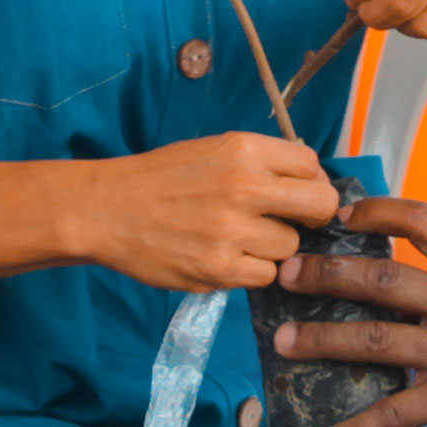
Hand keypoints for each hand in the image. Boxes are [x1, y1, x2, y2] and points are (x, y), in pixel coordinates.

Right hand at [91, 132, 339, 291]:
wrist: (107, 210)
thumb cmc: (163, 179)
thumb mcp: (214, 150)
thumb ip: (262, 163)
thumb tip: (313, 182)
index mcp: (243, 150)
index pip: (312, 166)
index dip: (311, 182)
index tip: (298, 193)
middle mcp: (243, 187)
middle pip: (319, 206)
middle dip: (314, 216)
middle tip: (294, 222)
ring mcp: (231, 232)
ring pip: (290, 246)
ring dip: (273, 247)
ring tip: (239, 238)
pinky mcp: (218, 270)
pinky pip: (265, 276)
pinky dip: (251, 270)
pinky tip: (226, 256)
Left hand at [266, 195, 426, 426]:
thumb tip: (419, 279)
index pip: (421, 219)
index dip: (375, 211)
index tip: (339, 214)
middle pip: (377, 278)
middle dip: (322, 273)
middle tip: (283, 273)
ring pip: (369, 340)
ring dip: (319, 340)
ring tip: (283, 343)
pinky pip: (390, 415)